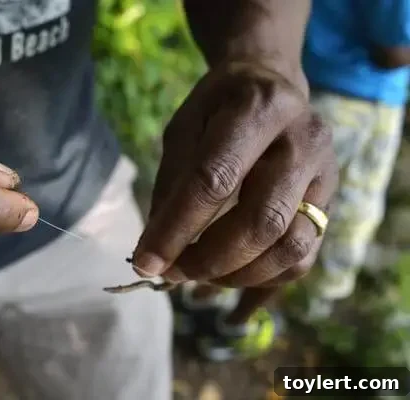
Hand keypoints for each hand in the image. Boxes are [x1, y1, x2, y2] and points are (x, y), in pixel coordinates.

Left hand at [131, 60, 337, 287]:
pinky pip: (303, 257)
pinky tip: (229, 273)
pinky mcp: (332, 201)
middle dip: (210, 259)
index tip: (146, 262)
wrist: (272, 84)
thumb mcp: (184, 129)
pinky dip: (262, 277)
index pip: (215, 180)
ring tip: (199, 274)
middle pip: (261, 220)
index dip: (177, 228)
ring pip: (291, 247)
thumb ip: (171, 185)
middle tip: (173, 272)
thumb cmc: (218, 109)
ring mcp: (327, 173)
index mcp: (258, 108)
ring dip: (238, 275)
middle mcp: (304, 139)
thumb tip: (156, 250)